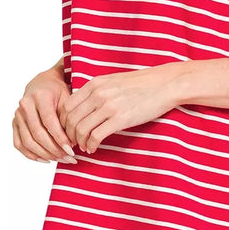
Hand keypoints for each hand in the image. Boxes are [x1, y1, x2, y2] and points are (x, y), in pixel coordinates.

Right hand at [12, 69, 76, 162]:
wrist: (42, 83)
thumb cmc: (58, 92)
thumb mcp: (67, 97)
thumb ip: (69, 117)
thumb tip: (73, 142)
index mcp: (40, 96)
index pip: (49, 121)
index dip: (60, 138)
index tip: (71, 150)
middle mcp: (25, 105)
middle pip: (37, 133)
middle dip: (54, 149)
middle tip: (68, 158)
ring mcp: (17, 115)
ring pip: (28, 141)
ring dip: (44, 154)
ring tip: (60, 160)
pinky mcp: (14, 123)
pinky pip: (19, 143)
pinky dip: (31, 154)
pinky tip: (45, 159)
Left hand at [59, 62, 183, 152]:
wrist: (165, 84)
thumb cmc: (142, 83)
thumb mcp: (114, 81)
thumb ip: (97, 91)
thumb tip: (83, 106)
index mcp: (95, 83)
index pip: (67, 105)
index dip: (63, 122)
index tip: (67, 130)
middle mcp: (98, 93)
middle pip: (70, 119)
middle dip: (68, 134)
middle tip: (73, 143)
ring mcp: (109, 106)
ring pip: (81, 129)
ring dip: (79, 142)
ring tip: (83, 147)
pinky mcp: (121, 118)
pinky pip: (96, 136)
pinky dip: (91, 145)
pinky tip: (93, 148)